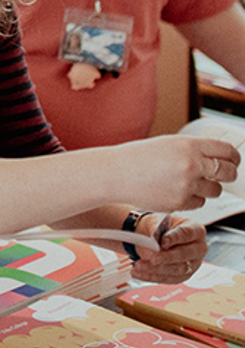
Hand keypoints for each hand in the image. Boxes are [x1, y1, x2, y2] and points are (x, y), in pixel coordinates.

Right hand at [111, 136, 238, 211]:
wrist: (115, 174)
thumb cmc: (138, 158)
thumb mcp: (168, 144)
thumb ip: (194, 150)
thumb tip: (218, 159)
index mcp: (189, 145)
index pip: (227, 151)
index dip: (234, 158)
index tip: (233, 161)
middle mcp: (191, 164)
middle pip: (228, 173)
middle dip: (227, 175)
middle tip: (218, 175)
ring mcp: (187, 185)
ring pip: (215, 191)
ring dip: (207, 188)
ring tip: (186, 183)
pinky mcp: (181, 202)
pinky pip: (199, 203)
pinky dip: (191, 199)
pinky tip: (173, 191)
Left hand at [131, 215, 207, 283]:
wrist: (152, 237)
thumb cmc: (157, 226)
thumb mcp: (155, 220)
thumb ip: (155, 228)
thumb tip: (153, 239)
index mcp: (195, 230)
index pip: (186, 233)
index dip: (174, 238)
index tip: (162, 242)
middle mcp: (198, 248)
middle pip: (185, 254)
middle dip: (167, 257)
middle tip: (152, 258)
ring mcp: (193, 264)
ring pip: (177, 270)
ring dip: (157, 269)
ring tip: (139, 265)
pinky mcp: (183, 275)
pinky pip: (169, 278)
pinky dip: (152, 276)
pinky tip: (139, 273)